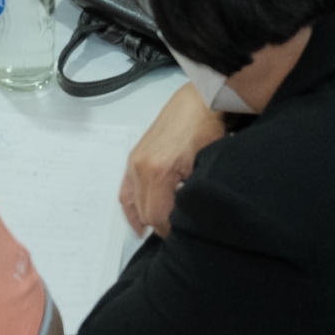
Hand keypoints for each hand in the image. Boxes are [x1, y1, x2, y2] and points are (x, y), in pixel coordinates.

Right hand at [120, 84, 226, 236]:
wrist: (200, 99)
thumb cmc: (209, 131)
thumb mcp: (205, 167)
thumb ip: (191, 197)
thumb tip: (186, 220)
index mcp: (156, 172)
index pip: (157, 217)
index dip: (171, 231)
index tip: (186, 236)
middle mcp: (138, 168)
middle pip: (143, 212)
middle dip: (160, 225)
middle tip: (178, 233)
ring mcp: (133, 161)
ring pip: (130, 202)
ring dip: (143, 217)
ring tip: (157, 230)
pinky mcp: (134, 155)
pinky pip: (126, 188)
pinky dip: (131, 204)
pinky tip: (139, 217)